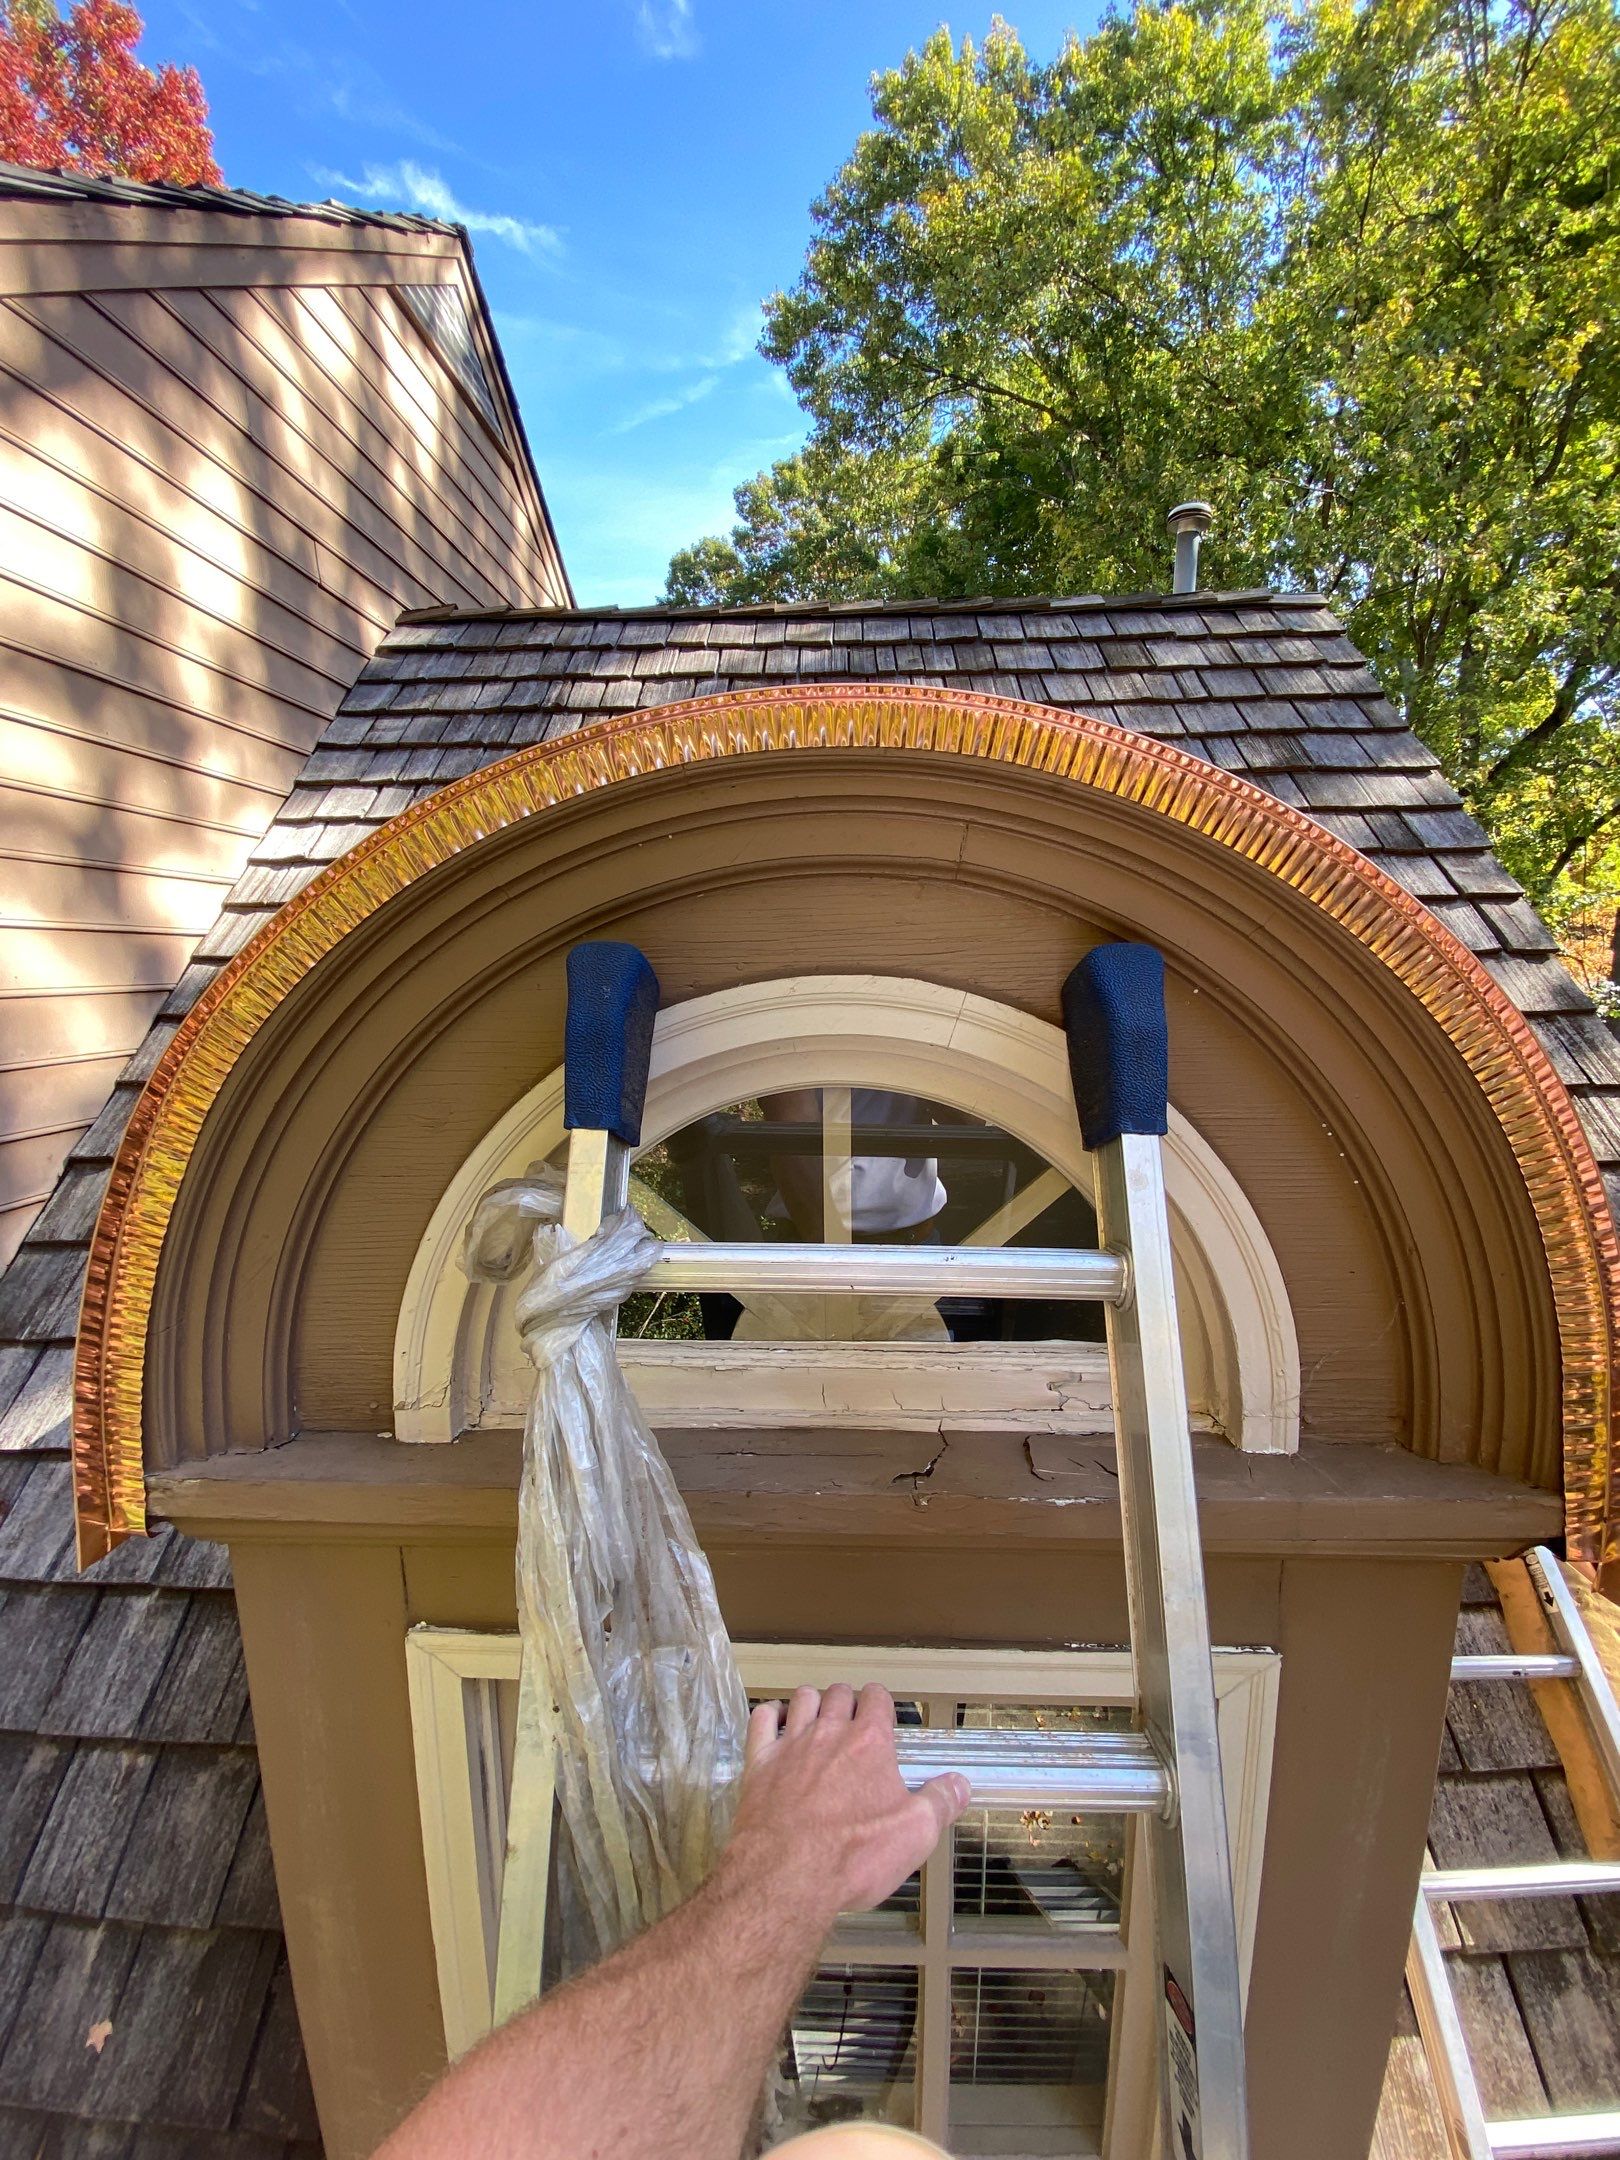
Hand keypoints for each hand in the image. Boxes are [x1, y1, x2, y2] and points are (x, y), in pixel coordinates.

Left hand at [722, 1683, 969, 1928]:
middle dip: (848, 1701)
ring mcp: (790, 1745)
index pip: (877, 1698)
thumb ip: (941, 1802)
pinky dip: (771, 1715)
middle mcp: (829, 1733)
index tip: (882, 1717)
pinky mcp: (759, 1763)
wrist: (787, 1877)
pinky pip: (761, 1719)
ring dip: (813, 1702)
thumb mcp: (915, 1834)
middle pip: (839, 1694)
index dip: (881, 1704)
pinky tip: (776, 1724)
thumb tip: (960, 1783)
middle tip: (852, 1722)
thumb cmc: (854, 1856)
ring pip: (802, 1699)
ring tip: (818, 1718)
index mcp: (870, 1743)